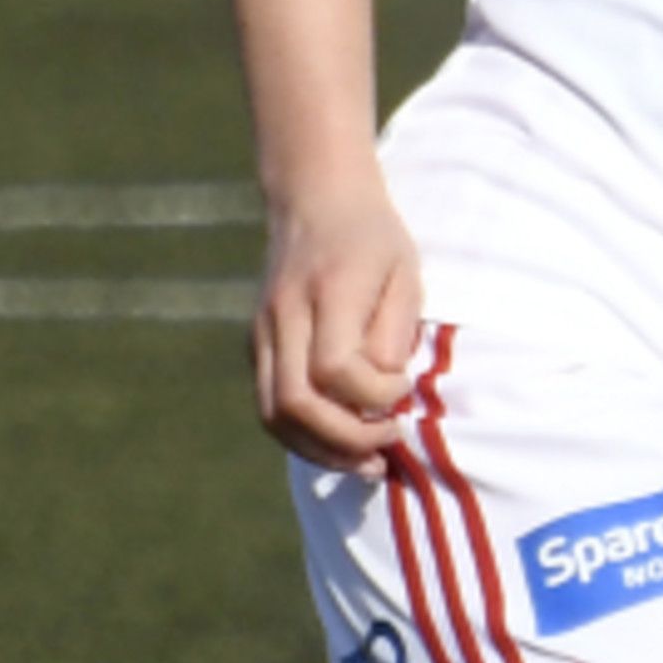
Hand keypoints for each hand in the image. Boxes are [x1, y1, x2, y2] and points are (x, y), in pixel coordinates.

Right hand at [249, 160, 429, 466]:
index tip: (406, 389)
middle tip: (389, 446)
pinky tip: (340, 446)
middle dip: (346, 440)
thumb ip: (395, 331)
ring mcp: (263, 332)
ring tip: (367, 463)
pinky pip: (270, 408)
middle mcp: (284, 315)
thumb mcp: (404, 271)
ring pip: (275, 415)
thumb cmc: (373, 239)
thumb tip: (384, 388)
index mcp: (326, 291)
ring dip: (322, 451)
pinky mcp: (257, 346)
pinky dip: (303, 438)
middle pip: (296, 403)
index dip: (375, 395)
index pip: (335, 368)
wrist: (314, 199)